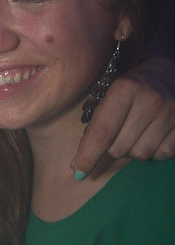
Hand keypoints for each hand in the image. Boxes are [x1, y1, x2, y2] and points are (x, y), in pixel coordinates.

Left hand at [72, 58, 174, 176]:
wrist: (166, 70)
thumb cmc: (130, 89)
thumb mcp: (108, 97)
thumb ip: (95, 127)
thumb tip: (78, 166)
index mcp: (125, 89)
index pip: (102, 133)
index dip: (88, 156)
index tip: (78, 174)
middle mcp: (150, 100)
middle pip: (119, 148)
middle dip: (112, 149)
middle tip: (118, 134)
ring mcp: (170, 112)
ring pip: (141, 155)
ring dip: (134, 150)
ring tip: (137, 133)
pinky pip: (163, 153)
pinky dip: (155, 151)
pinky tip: (154, 135)